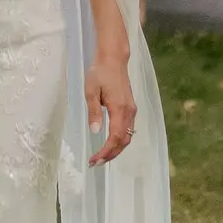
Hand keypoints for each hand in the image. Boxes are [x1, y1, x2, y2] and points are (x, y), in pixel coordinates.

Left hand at [85, 46, 135, 166]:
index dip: (106, 151)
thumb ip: (94, 112)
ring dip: (116, 149)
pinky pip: (128, 129)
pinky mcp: (130, 107)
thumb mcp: (91, 91)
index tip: (95, 160)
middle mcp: (129, 112)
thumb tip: (96, 131)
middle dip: (111, 154)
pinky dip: (120, 140)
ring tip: (102, 157)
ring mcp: (131, 110)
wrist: (113, 59)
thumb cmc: (100, 73)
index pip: (115, 137)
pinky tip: (110, 143)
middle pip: (123, 141)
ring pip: (127, 136)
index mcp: (119, 108)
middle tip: (96, 163)